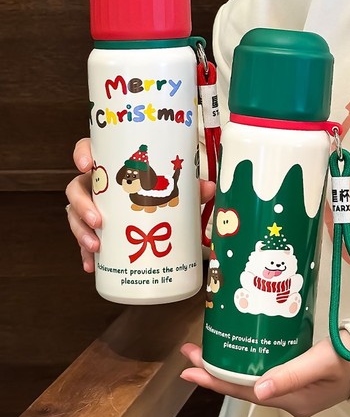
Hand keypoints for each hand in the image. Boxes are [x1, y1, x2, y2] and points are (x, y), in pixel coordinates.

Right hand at [65, 137, 215, 272]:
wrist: (158, 215)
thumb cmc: (158, 192)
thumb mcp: (173, 188)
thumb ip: (190, 188)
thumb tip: (208, 188)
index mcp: (110, 166)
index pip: (89, 151)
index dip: (82, 154)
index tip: (87, 166)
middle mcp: (96, 186)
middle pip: (76, 188)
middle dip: (82, 204)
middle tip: (97, 220)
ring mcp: (91, 208)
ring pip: (75, 215)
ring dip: (81, 231)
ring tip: (96, 246)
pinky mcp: (94, 230)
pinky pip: (83, 240)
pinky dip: (86, 254)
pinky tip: (92, 265)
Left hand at [180, 330, 349, 416]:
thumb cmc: (346, 356)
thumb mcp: (319, 363)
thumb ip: (290, 375)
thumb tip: (257, 390)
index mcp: (290, 399)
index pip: (243, 391)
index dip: (215, 380)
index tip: (191, 370)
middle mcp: (284, 396)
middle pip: (240, 384)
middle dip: (213, 369)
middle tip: (189, 353)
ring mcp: (287, 386)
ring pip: (248, 376)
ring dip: (225, 363)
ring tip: (203, 349)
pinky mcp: (291, 373)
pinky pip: (259, 369)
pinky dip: (242, 359)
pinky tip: (233, 347)